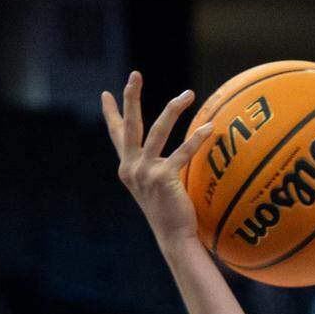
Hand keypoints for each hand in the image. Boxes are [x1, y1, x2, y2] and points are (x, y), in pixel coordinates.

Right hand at [101, 71, 213, 248]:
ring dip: (173, 109)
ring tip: (188, 94)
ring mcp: (145, 172)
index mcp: (127, 168)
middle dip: (132, 97)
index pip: (117, 135)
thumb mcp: (154, 188)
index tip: (105, 94)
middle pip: (130, 124)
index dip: (111, 114)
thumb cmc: (168, 215)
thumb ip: (152, 169)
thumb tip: (162, 156)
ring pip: (158, 131)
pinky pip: (182, 151)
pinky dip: (197, 139)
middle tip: (135, 75)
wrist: (173, 238)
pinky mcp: (163, 178)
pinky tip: (209, 128)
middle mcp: (131, 167)